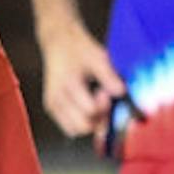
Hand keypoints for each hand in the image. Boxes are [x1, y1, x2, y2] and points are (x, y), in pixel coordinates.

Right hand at [37, 22, 123, 139]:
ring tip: (94, 103)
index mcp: (67, 83)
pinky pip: (70, 128)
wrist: (59, 43)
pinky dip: (81, 122)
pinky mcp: (52, 109)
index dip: (104, 106)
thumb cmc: (79, 49)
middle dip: (99, 118)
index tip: (106, 92)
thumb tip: (122, 92)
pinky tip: (87, 106)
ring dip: (90, 123)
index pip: (90, 111)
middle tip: (103, 99)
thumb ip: (109, 75)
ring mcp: (52, 105)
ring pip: (76, 131)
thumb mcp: (97, 57)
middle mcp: (56, 98)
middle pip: (83, 126)